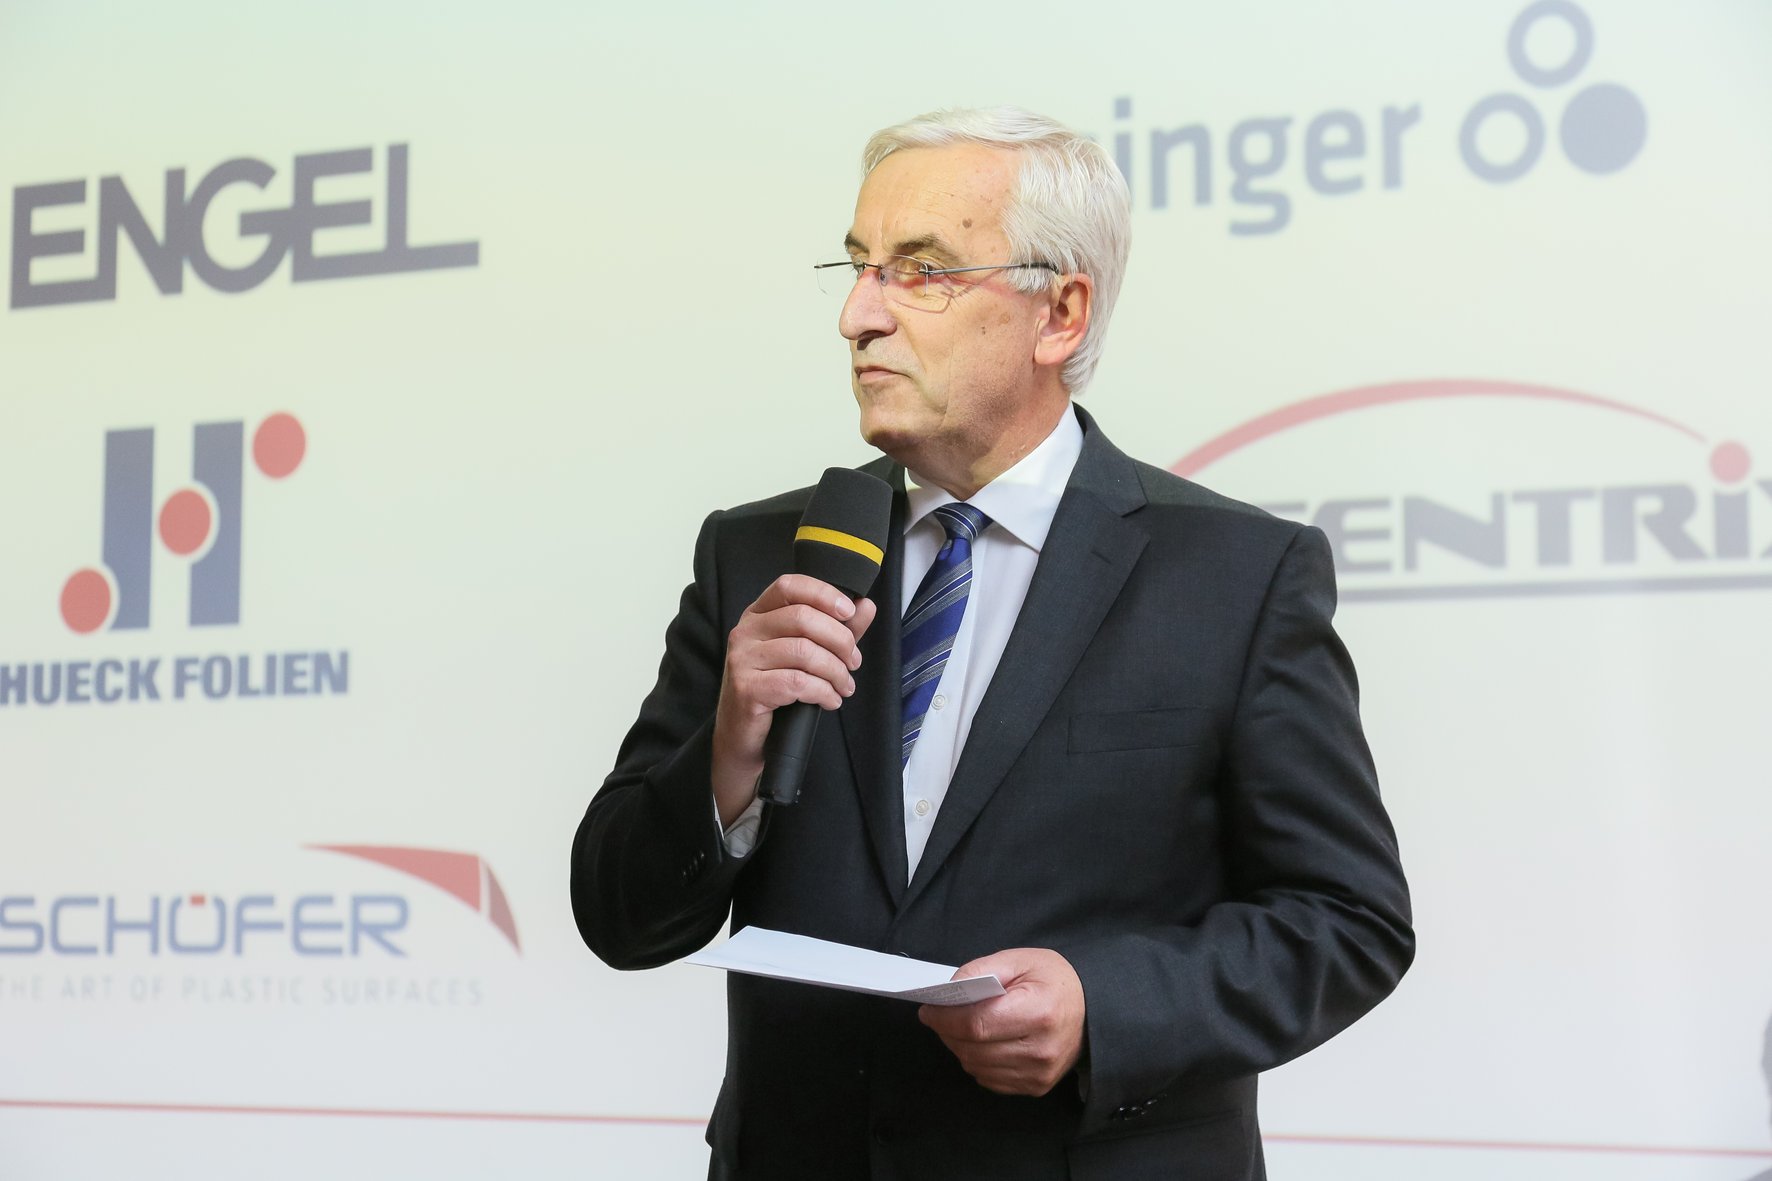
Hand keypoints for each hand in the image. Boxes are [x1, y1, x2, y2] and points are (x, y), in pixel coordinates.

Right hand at [710, 574, 877, 824]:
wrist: (743, 736)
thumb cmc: (775, 691)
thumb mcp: (806, 655)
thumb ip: (835, 630)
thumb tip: (866, 606)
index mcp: (758, 615)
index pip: (790, 586)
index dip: (823, 594)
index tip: (850, 613)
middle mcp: (745, 631)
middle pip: (802, 618)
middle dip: (839, 640)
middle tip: (854, 662)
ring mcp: (742, 659)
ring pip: (803, 652)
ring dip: (835, 671)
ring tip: (844, 686)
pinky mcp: (746, 688)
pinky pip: (796, 683)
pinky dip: (823, 692)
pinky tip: (830, 700)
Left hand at [918, 947, 1085, 1096]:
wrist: (1092, 1011)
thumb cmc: (1055, 981)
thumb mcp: (1022, 959)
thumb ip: (983, 969)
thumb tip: (950, 988)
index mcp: (1039, 1012)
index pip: (976, 1024)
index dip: (945, 1018)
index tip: (929, 1009)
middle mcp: (1041, 1049)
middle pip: (972, 1048)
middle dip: (947, 1031)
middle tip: (940, 1015)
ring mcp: (1039, 1073)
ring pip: (976, 1066)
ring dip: (960, 1047)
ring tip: (961, 1027)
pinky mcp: (1035, 1087)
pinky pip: (989, 1079)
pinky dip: (977, 1061)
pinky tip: (983, 1043)